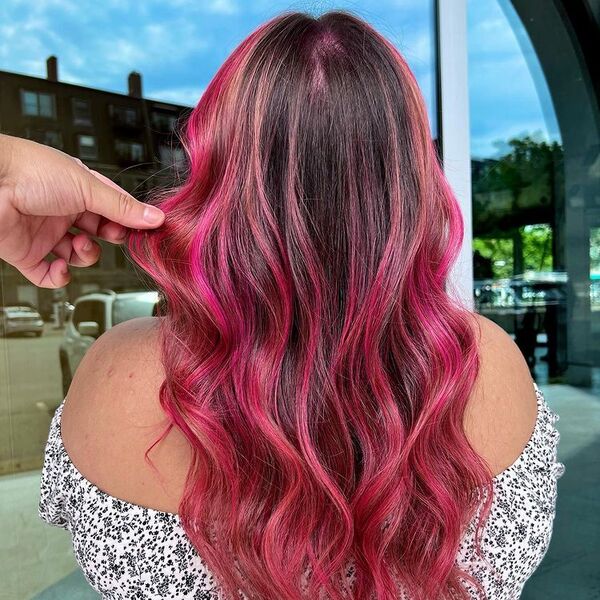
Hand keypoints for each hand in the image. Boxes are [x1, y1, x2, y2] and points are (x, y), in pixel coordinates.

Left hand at [0, 133, 164, 288]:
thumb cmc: (29, 171)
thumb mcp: (87, 186)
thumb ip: (122, 207)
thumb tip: (154, 217)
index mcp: (79, 189)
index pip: (113, 208)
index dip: (129, 221)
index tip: (145, 230)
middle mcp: (63, 210)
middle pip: (98, 234)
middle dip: (108, 238)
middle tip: (111, 236)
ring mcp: (45, 233)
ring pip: (78, 255)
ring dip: (85, 255)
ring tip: (79, 246)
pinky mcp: (27, 254)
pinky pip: (49, 274)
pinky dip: (59, 276)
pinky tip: (62, 266)